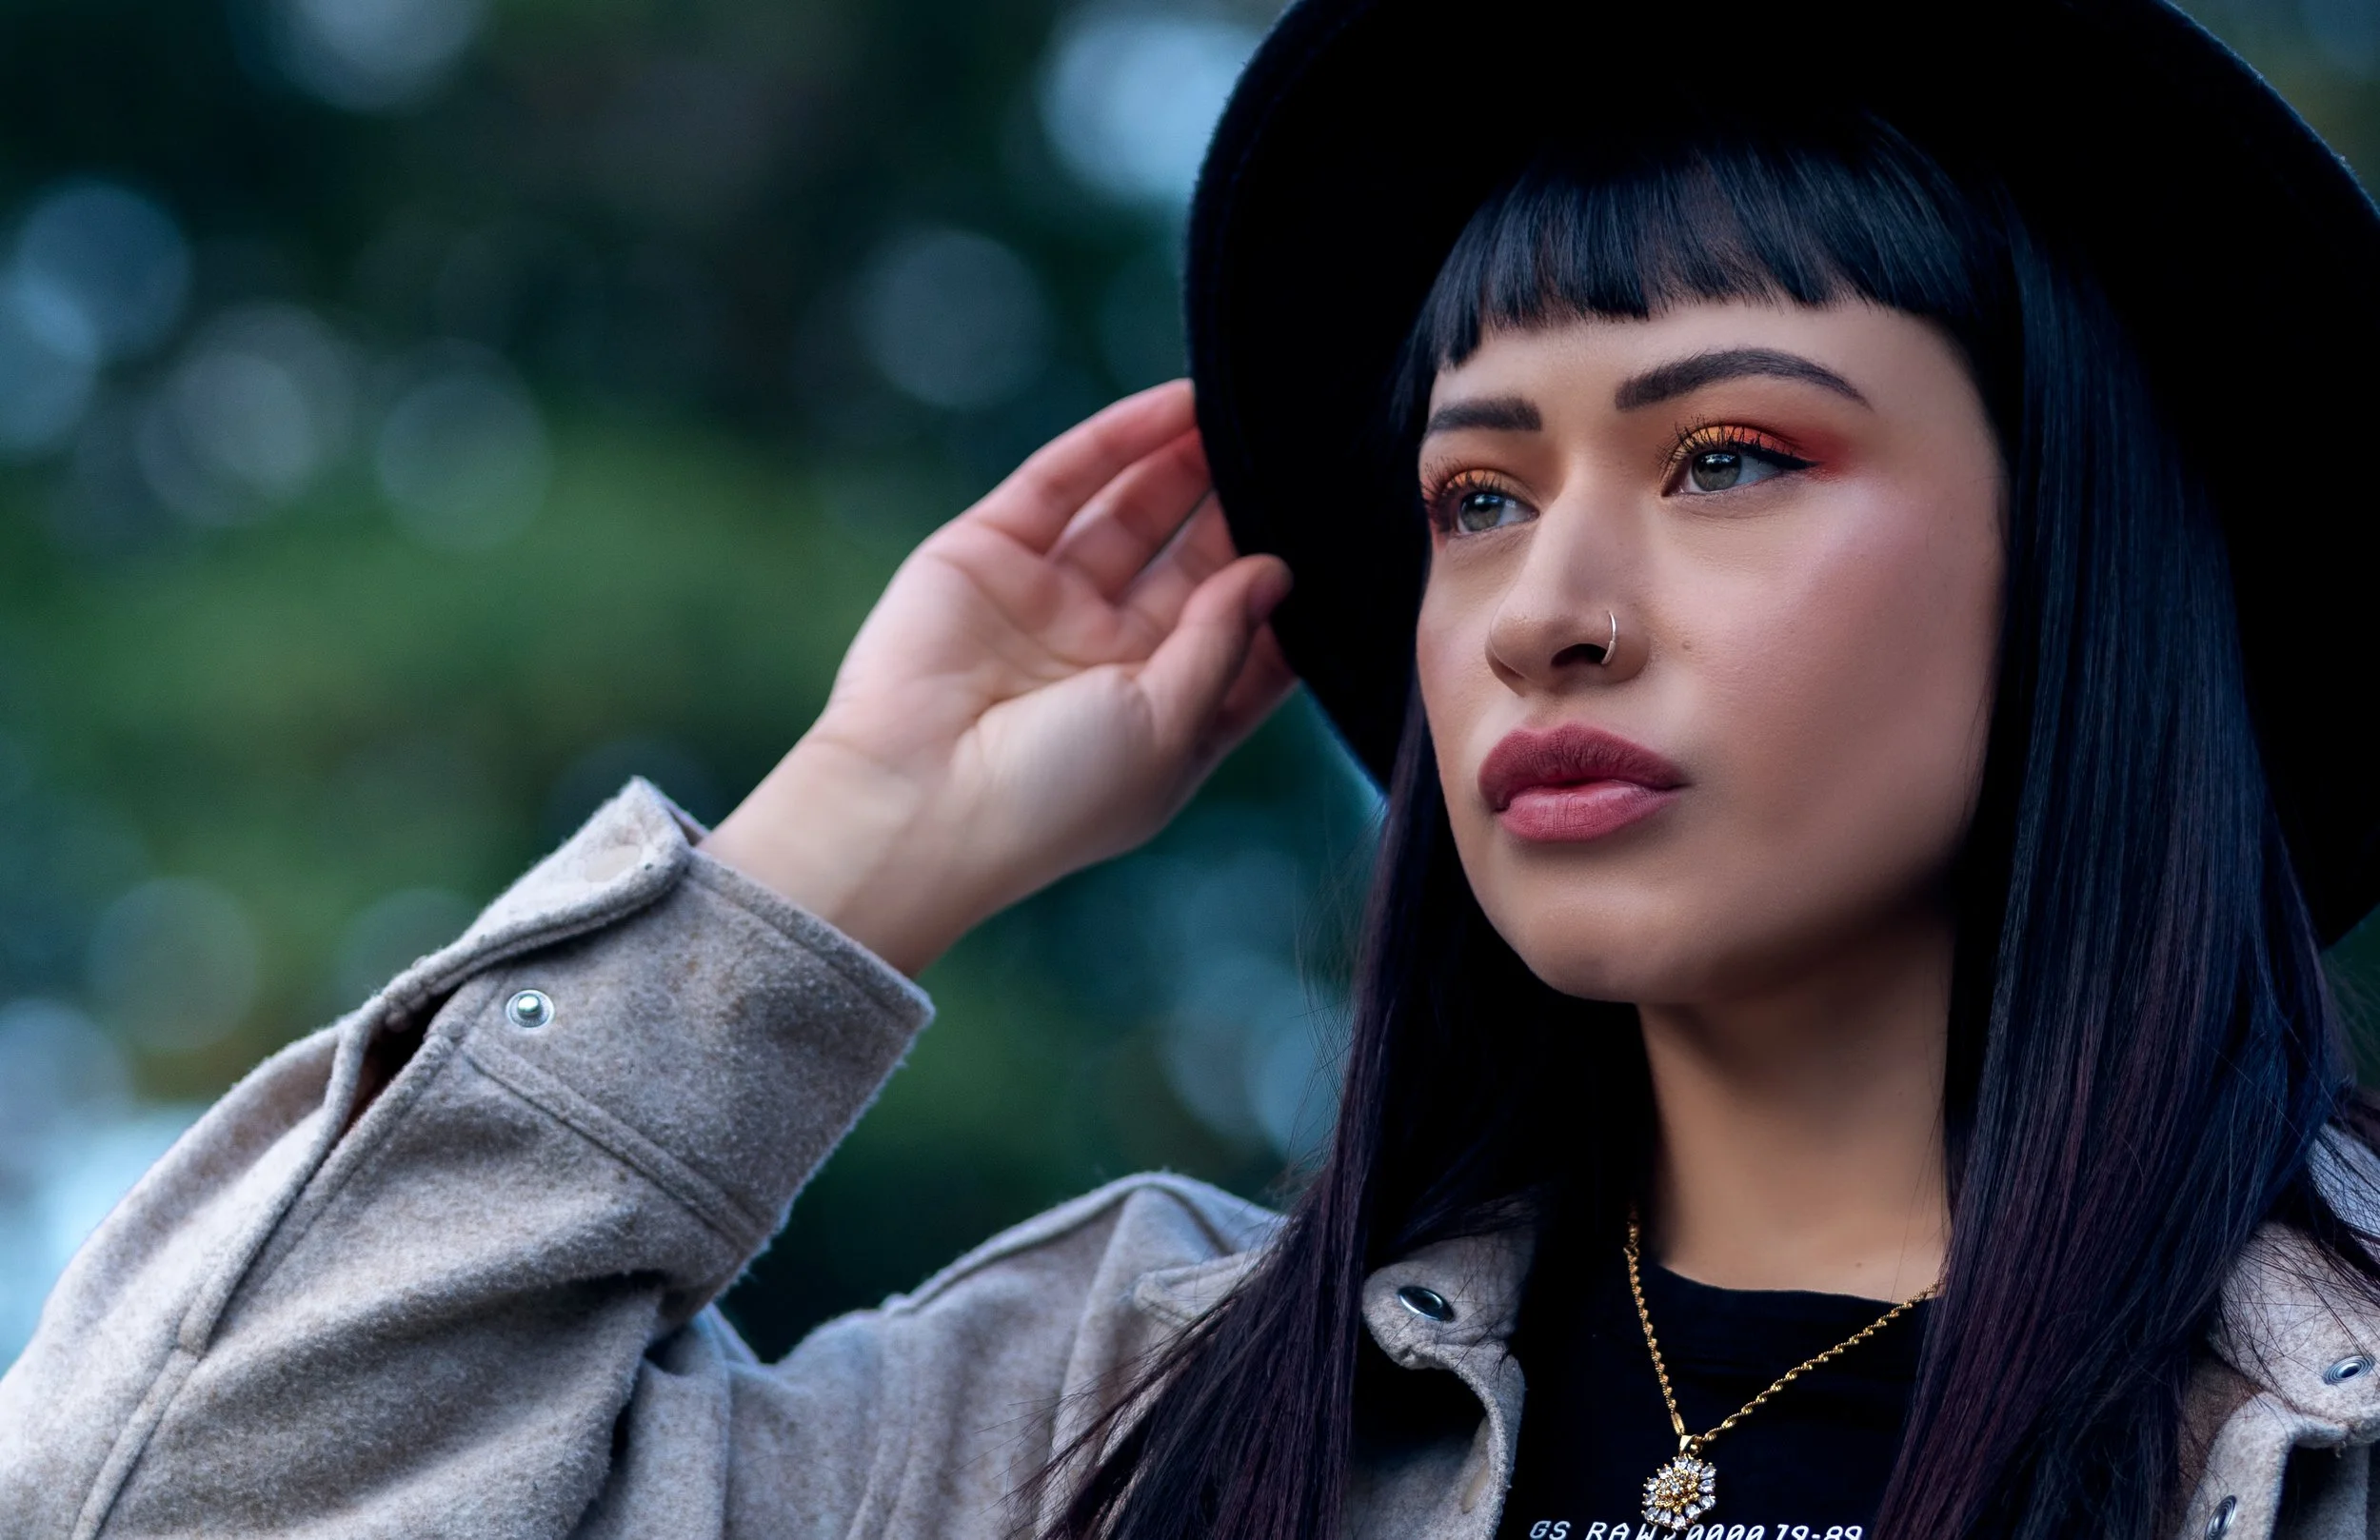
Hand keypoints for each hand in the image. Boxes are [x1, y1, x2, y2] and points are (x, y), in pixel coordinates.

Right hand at [701, 381, 1294, 974]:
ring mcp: (1047, 601)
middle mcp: (1107, 657)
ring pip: (1132, 511)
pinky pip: (1065, 481)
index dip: (1286, 591)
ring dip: (1188, 461)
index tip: (1346, 538)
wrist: (912, 805)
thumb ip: (1224, 642)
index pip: (1242, 643)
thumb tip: (1276, 570)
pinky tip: (1179, 403)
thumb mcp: (1169, 727)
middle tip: (1302, 452)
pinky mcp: (988, 553)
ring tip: (1249, 410)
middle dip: (1241, 510)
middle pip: (1194, 565)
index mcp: (1161, 716)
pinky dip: (1120, 438)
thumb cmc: (1053, 798)